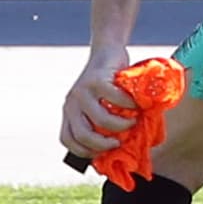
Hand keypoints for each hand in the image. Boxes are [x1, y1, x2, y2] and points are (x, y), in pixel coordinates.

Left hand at [61, 45, 137, 162]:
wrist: (107, 50)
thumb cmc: (108, 83)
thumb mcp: (99, 104)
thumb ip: (102, 122)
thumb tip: (120, 150)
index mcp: (69, 112)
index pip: (67, 140)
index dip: (84, 151)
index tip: (103, 153)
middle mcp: (71, 103)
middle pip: (83, 135)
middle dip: (104, 144)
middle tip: (119, 143)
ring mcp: (83, 91)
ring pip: (100, 120)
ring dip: (120, 126)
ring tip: (132, 122)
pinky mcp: (97, 79)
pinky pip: (114, 99)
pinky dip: (128, 105)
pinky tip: (135, 105)